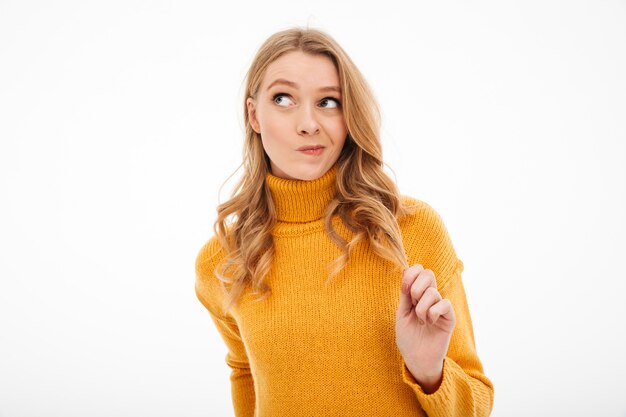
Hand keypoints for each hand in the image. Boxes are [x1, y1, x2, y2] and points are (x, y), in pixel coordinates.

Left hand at [395, 264, 455, 391]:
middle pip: (428, 273)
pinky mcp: (449, 317)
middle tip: (412, 304)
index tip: (404, 290)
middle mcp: (430, 297)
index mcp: (417, 294)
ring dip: (421, 308)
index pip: (418, 270)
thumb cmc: (408, 338)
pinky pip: (444, 304)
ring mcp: (440, 306)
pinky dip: (433, 313)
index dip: (410, 274)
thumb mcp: (402, 313)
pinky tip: (430, 323)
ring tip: (421, 320)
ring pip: (432, 292)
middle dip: (416, 287)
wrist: (416, 359)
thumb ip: (405, 294)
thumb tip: (405, 271)